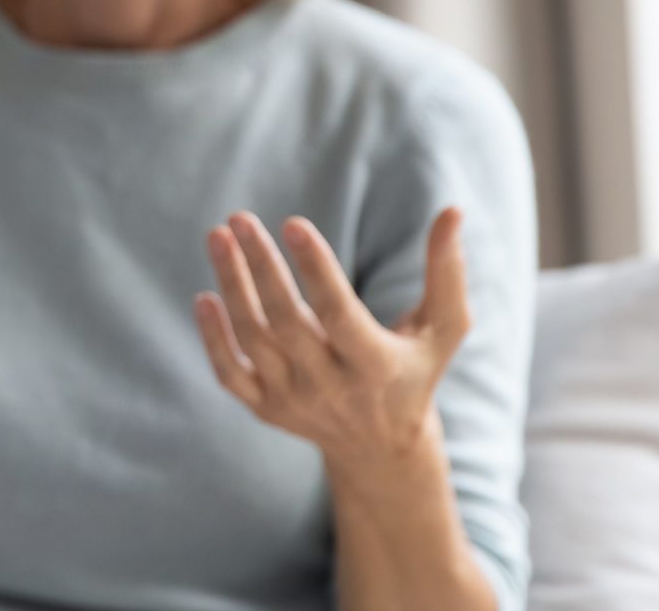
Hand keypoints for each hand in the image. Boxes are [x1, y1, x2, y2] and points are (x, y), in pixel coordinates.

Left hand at [194, 208, 470, 471]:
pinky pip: (229, 374)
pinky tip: (205, 296)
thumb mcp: (443, 329)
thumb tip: (453, 211)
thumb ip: (446, 272)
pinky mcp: (266, 409)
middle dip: (260, 266)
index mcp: (376, 366)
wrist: (381, 446)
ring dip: (231, 286)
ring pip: (253, 339)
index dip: (316, 269)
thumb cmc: (415, 369)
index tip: (293, 222)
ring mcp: (294, 401)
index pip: (339, 314)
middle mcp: (332, 388)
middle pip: (286, 322)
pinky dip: (213, 338)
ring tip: (218, 236)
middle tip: (240, 218)